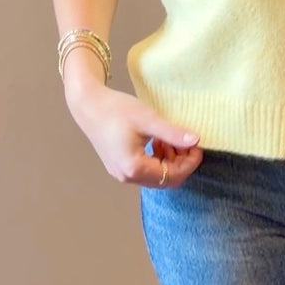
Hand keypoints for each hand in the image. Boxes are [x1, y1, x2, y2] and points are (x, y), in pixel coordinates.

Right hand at [71, 84, 202, 187]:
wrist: (88, 105)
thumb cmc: (115, 110)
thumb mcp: (148, 119)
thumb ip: (173, 133)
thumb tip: (196, 141)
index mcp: (134, 168)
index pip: (173, 176)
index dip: (190, 162)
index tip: (196, 144)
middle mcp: (127, 176)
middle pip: (165, 179)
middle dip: (180, 162)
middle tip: (185, 141)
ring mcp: (121, 173)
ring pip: (156, 176)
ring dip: (169, 160)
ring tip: (169, 138)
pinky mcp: (119, 166)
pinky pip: (145, 170)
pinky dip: (157, 159)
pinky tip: (157, 141)